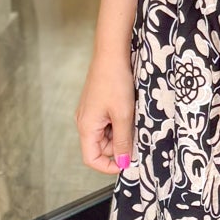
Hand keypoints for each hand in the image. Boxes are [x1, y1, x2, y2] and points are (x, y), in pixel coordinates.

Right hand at [76, 56, 135, 176]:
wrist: (111, 54)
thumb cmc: (114, 81)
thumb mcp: (123, 115)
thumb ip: (123, 141)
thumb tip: (124, 163)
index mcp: (86, 127)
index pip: (91, 159)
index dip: (109, 166)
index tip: (127, 163)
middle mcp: (84, 122)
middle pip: (100, 148)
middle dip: (118, 147)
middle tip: (136, 135)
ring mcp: (89, 113)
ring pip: (105, 135)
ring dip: (120, 133)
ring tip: (132, 119)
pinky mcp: (96, 105)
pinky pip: (107, 123)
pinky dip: (118, 123)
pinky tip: (128, 112)